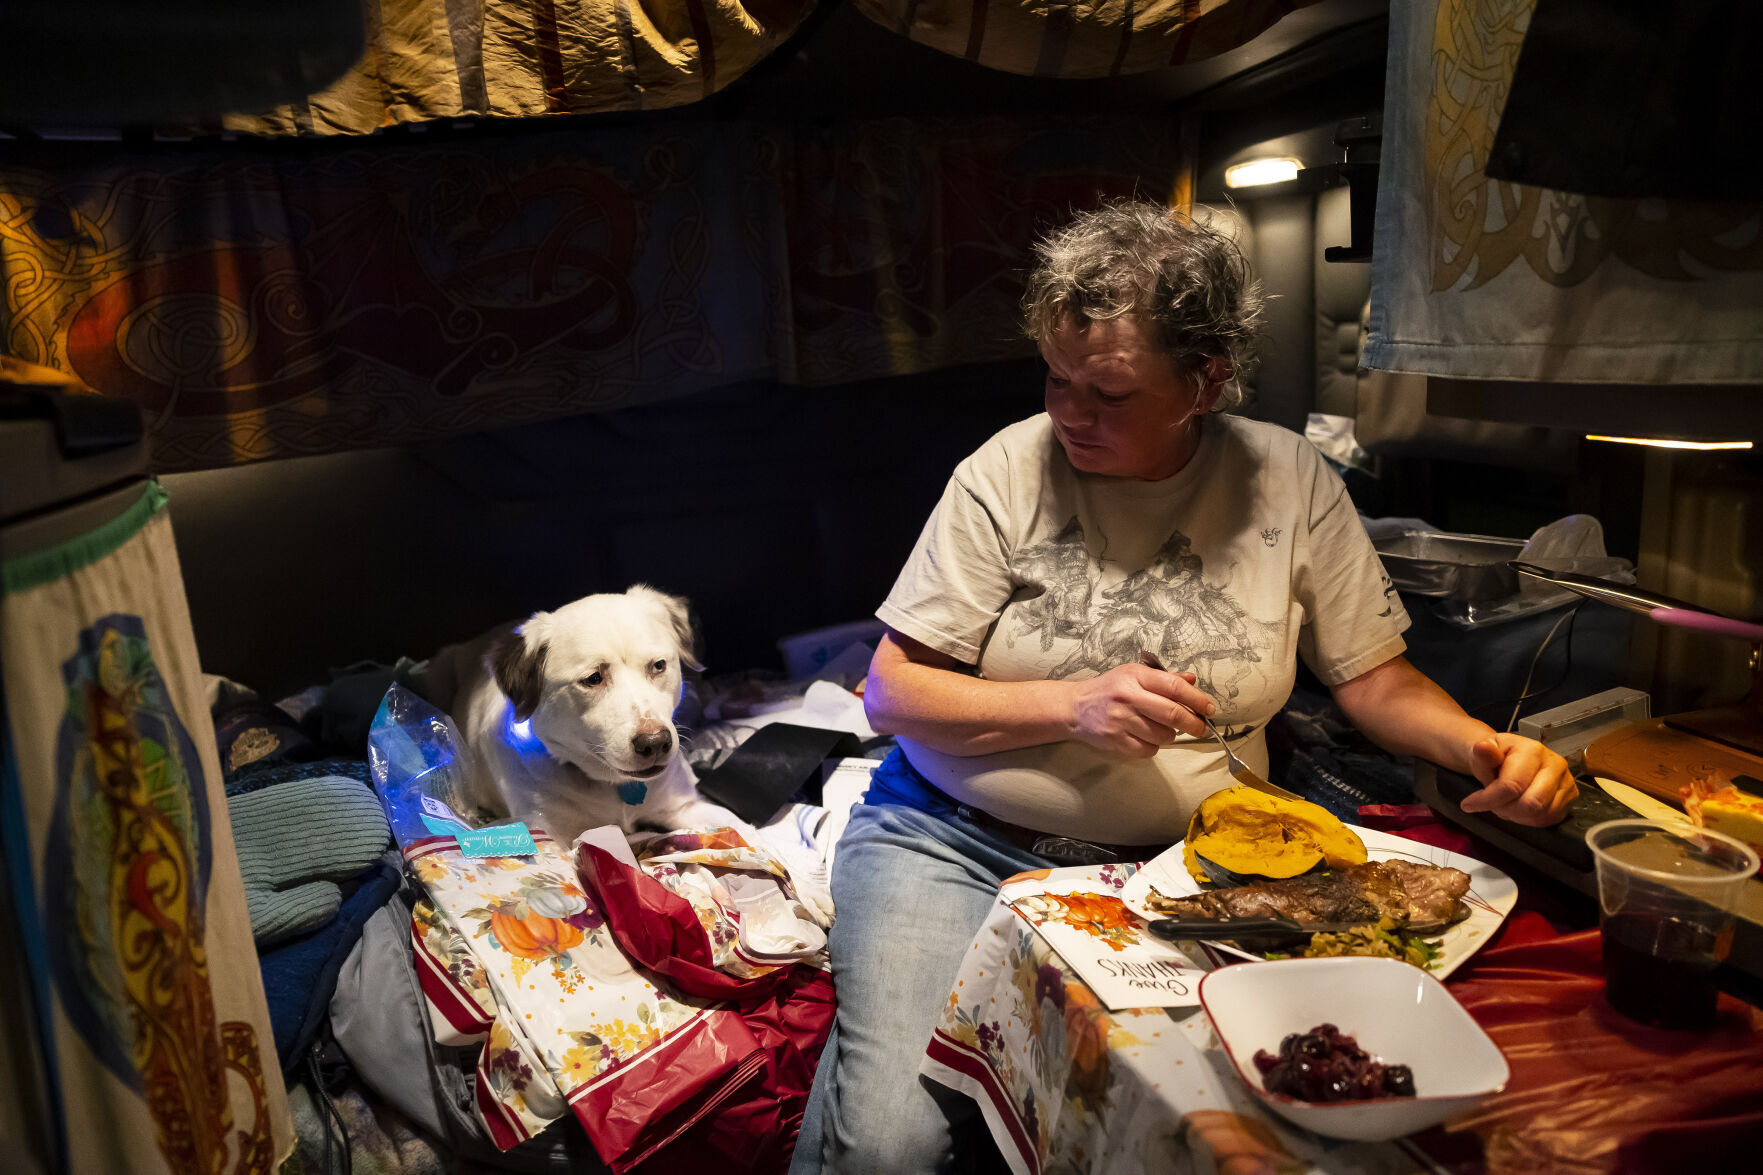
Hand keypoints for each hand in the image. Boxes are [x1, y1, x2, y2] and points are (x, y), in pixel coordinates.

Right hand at [1068, 662, 1214, 756]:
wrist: (1075, 707)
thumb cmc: (1109, 689)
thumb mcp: (1134, 675)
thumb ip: (1164, 678)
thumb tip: (1192, 681)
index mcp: (1135, 676)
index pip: (1175, 688)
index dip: (1197, 700)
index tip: (1209, 708)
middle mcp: (1128, 697)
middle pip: (1173, 714)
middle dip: (1194, 724)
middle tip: (1201, 728)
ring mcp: (1121, 720)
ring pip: (1163, 735)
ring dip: (1170, 735)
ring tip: (1161, 728)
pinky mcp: (1115, 740)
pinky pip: (1148, 749)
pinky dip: (1153, 746)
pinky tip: (1145, 736)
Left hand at [1458, 733, 1576, 825]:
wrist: (1508, 757)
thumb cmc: (1495, 758)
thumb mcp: (1482, 753)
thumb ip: (1482, 754)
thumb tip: (1483, 748)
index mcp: (1533, 750)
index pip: (1512, 785)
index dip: (1488, 800)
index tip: (1469, 804)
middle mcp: (1555, 764)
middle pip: (1531, 804)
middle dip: (1505, 809)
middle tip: (1492, 804)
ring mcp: (1566, 781)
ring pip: (1541, 814)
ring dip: (1516, 816)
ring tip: (1505, 803)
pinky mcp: (1570, 796)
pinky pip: (1550, 818)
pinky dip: (1530, 819)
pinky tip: (1518, 808)